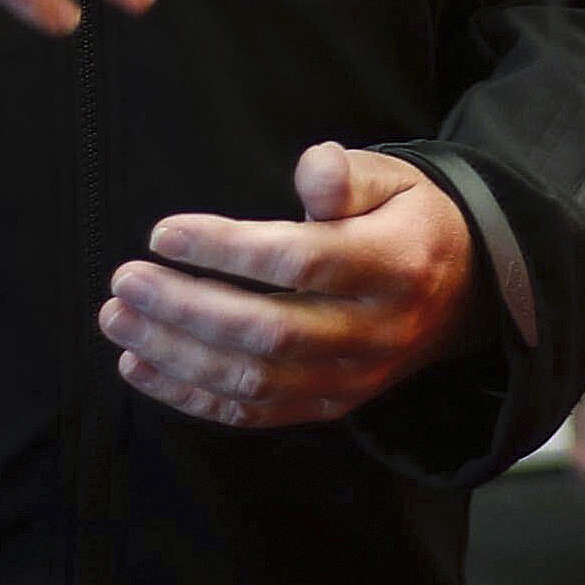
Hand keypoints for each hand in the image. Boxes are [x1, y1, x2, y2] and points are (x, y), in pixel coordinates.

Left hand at [102, 144, 482, 427]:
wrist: (465, 291)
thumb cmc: (410, 220)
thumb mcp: (394, 179)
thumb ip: (346, 174)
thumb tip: (311, 171)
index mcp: (395, 265)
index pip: (302, 261)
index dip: (229, 250)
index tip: (164, 232)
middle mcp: (376, 331)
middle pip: (269, 331)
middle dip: (186, 309)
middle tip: (126, 282)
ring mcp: (353, 378)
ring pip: (254, 380)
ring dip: (176, 355)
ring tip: (118, 320)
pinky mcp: (331, 405)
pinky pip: (255, 413)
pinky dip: (191, 396)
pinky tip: (141, 366)